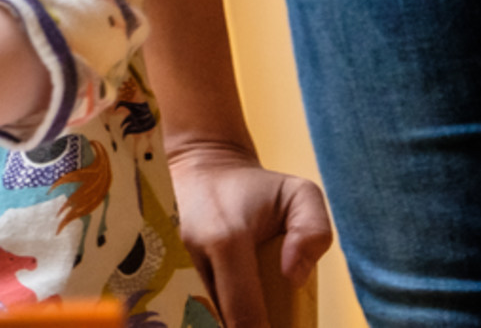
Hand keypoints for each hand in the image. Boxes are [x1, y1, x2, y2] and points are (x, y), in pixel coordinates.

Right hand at [166, 138, 332, 327]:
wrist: (201, 169)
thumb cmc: (257, 186)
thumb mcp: (299, 194)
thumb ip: (313, 232)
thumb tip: (294, 278)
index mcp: (226, 239)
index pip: (244, 314)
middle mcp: (193, 254)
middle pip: (221, 323)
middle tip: (270, 321)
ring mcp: (174, 264)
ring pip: (204, 317)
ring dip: (228, 321)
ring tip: (252, 314)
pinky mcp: (166, 270)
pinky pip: (193, 307)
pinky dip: (213, 316)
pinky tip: (231, 312)